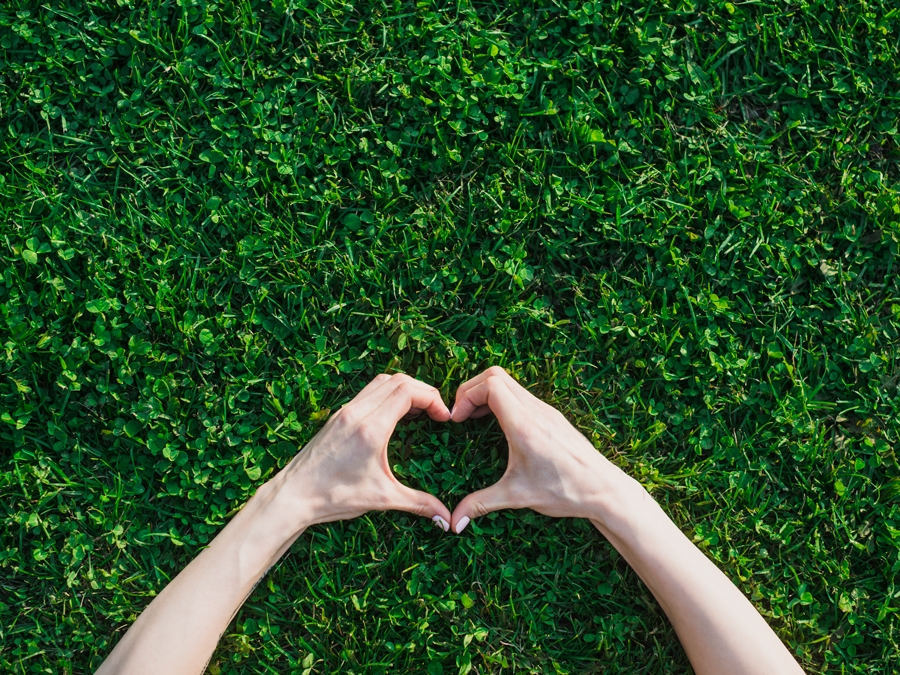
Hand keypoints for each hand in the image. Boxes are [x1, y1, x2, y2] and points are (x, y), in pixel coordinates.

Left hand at [272, 373, 452, 530]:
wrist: (292, 496)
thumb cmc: (332, 496)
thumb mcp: (382, 499)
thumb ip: (418, 504)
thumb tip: (447, 520)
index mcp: (370, 428)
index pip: (407, 391)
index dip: (432, 398)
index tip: (444, 416)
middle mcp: (356, 413)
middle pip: (397, 380)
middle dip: (423, 391)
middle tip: (436, 410)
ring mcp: (344, 412)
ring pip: (381, 382)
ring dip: (404, 389)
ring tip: (419, 410)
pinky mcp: (337, 417)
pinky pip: (367, 393)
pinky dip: (386, 394)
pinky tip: (394, 416)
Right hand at [449, 367, 627, 532]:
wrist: (605, 490)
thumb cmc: (566, 491)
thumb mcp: (518, 497)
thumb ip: (482, 504)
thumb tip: (455, 522)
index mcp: (524, 425)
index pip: (490, 385)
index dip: (466, 395)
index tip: (456, 419)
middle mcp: (536, 411)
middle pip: (496, 375)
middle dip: (471, 390)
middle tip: (460, 414)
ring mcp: (546, 411)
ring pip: (510, 383)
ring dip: (487, 394)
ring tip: (474, 418)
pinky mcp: (553, 417)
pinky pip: (522, 395)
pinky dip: (503, 400)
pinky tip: (499, 426)